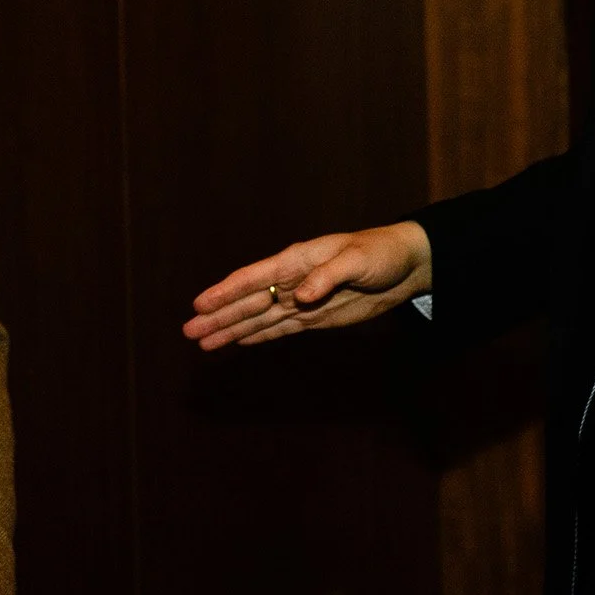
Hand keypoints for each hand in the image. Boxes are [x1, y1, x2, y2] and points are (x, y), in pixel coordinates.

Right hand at [182, 222, 431, 350]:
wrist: (406, 264)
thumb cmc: (381, 253)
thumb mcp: (357, 259)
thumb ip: (328, 276)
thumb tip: (298, 297)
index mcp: (296, 261)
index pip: (253, 279)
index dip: (225, 292)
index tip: (199, 305)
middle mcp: (291, 281)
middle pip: (247, 302)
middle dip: (218, 317)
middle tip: (189, 332)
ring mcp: (300, 300)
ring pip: (257, 319)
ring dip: (230, 330)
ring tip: (202, 342)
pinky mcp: (314, 317)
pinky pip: (278, 329)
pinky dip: (257, 336)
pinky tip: (237, 342)